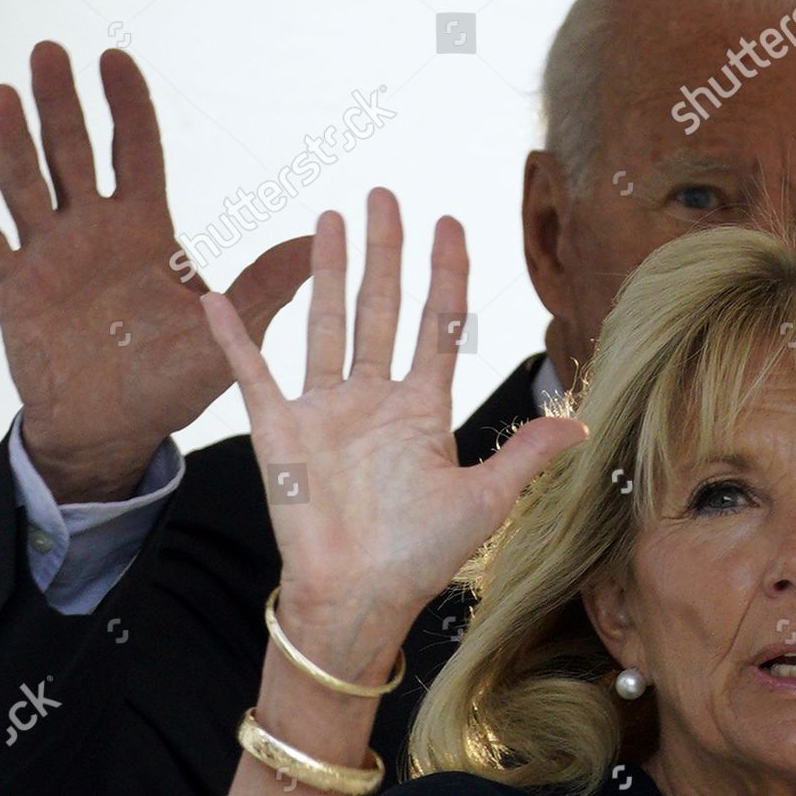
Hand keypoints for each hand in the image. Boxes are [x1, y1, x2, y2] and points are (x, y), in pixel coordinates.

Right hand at [0, 40, 312, 501]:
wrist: (114, 431)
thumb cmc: (174, 383)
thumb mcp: (226, 333)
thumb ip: (266, 286)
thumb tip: (317, 241)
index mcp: (146, 231)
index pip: (136, 152)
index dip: (126, 106)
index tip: (114, 58)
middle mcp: (94, 231)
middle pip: (75, 152)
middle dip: (63, 105)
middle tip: (49, 51)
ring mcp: (50, 256)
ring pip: (26, 184)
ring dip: (12, 141)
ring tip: (3, 94)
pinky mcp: (14, 289)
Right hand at [200, 188, 588, 634]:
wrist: (355, 599)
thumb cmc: (419, 557)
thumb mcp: (482, 501)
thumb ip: (524, 454)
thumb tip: (580, 424)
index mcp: (422, 409)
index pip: (437, 324)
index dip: (444, 273)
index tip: (449, 222)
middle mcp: (374, 399)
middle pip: (382, 308)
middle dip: (385, 252)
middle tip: (384, 195)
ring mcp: (325, 410)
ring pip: (328, 323)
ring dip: (328, 272)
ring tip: (331, 219)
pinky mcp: (280, 430)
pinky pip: (253, 373)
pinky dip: (234, 337)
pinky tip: (216, 298)